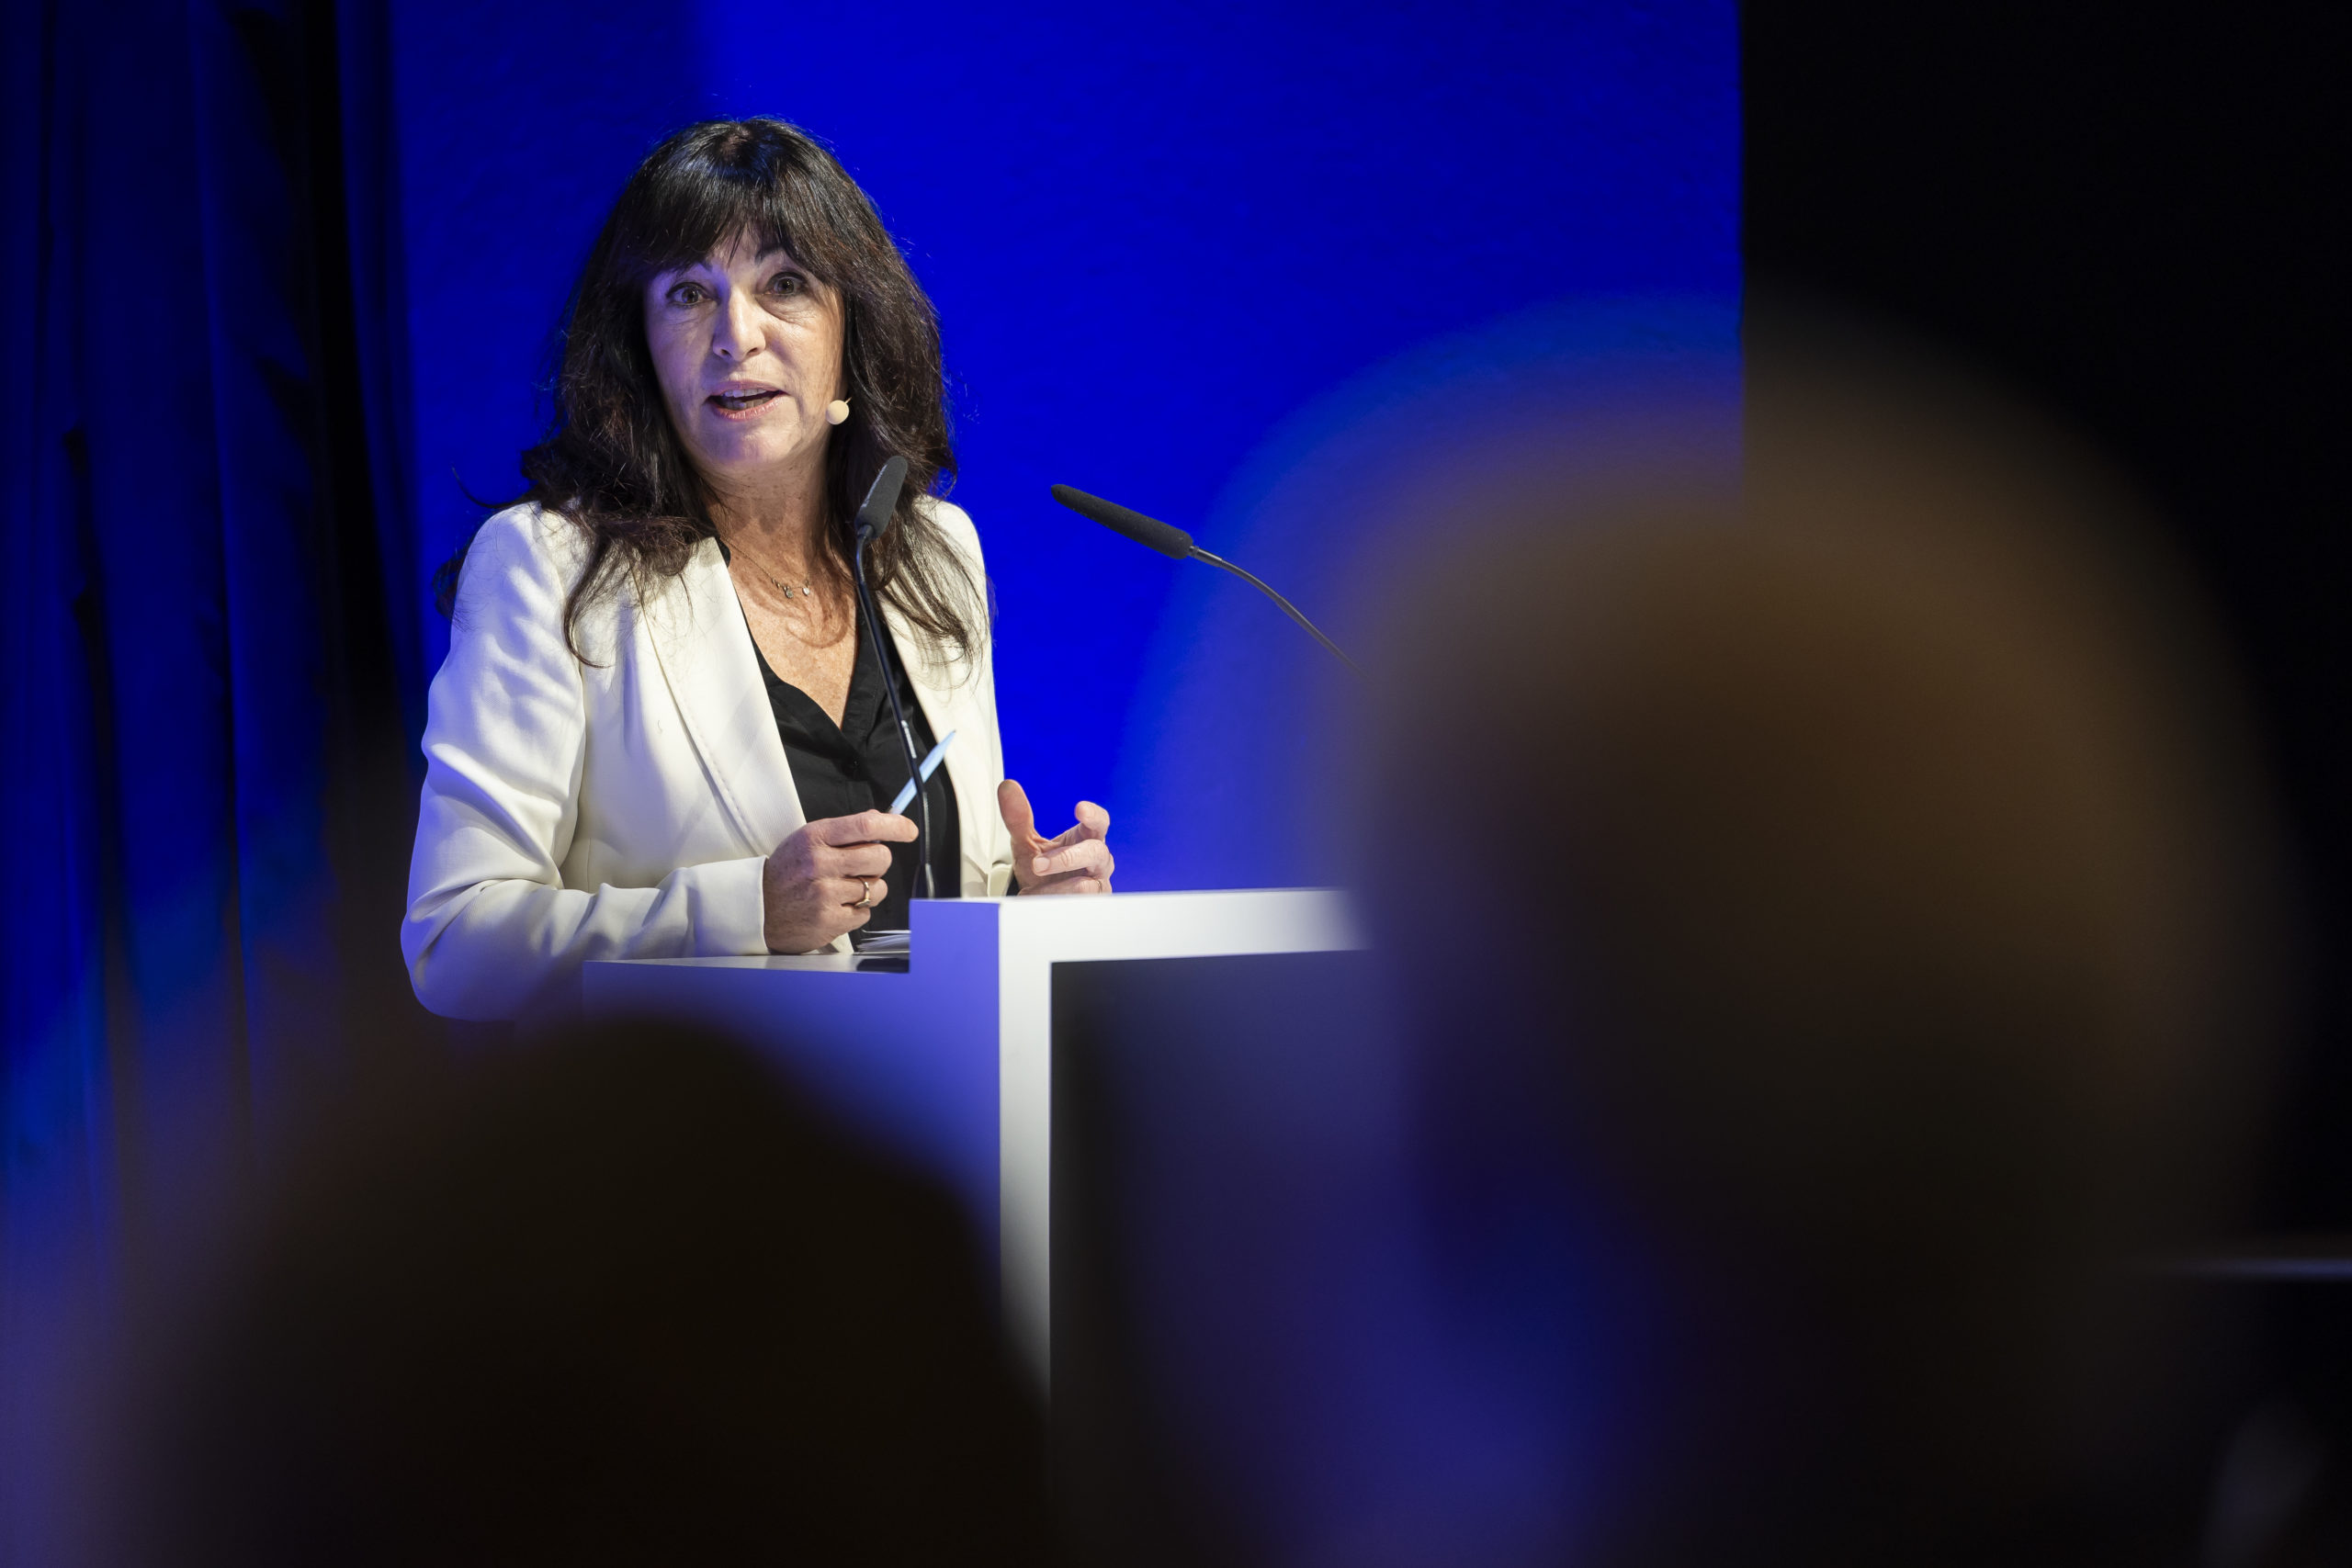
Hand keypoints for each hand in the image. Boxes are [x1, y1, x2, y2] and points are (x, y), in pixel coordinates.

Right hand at [762, 810, 917, 951]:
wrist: (756, 908)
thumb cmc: (785, 873)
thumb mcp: (805, 840)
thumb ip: (842, 830)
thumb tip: (878, 818)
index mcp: (815, 838)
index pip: (866, 825)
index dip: (895, 826)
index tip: (908, 829)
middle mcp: (820, 864)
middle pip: (880, 857)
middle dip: (879, 861)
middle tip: (862, 866)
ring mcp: (826, 894)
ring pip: (877, 887)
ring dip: (869, 888)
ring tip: (845, 888)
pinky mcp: (830, 920)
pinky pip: (866, 912)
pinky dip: (858, 909)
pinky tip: (838, 904)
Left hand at [998, 779, 1112, 894]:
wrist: (1039, 899)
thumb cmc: (1042, 868)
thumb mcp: (1027, 842)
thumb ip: (1018, 818)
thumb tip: (1007, 788)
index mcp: (1085, 837)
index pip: (1098, 821)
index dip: (1093, 815)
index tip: (1080, 809)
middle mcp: (1097, 859)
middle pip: (1096, 852)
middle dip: (1066, 858)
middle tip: (1038, 864)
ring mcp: (1097, 883)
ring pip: (1087, 884)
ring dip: (1057, 886)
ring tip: (1033, 889)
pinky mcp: (1091, 904)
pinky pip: (1078, 903)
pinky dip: (1055, 901)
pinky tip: (1039, 899)